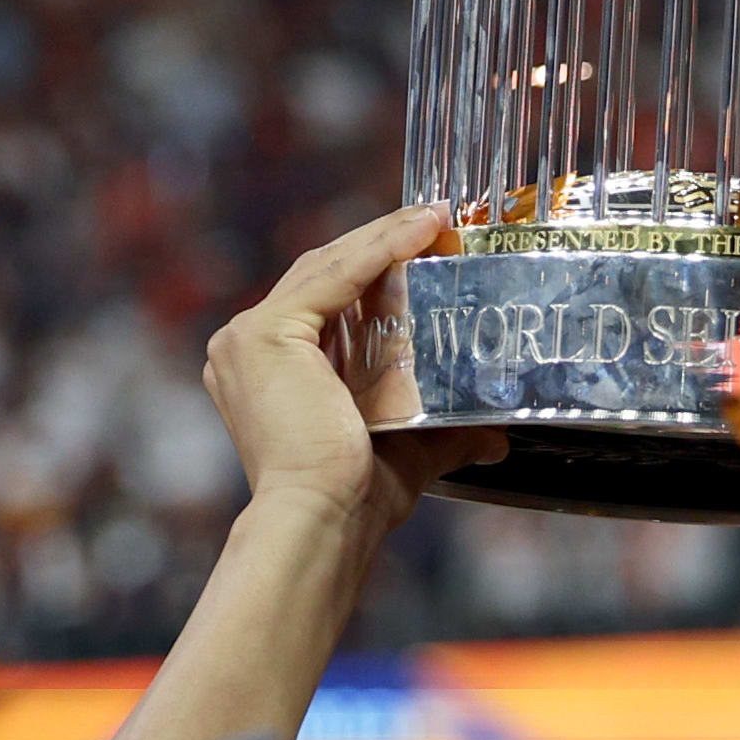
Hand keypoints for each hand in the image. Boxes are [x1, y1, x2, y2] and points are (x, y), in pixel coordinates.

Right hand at [204, 204, 504, 537]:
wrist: (323, 521)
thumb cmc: (352, 499)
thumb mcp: (406, 449)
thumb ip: (444, 432)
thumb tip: (495, 438)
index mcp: (267, 370)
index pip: (324, 301)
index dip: (374, 270)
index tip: (424, 251)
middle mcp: (245, 347)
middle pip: (323, 275)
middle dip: (382, 246)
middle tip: (437, 224)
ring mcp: (248, 337)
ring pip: (327, 267)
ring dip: (385, 237)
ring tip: (436, 217)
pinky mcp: (265, 334)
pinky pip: (332, 277)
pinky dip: (379, 249)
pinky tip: (420, 230)